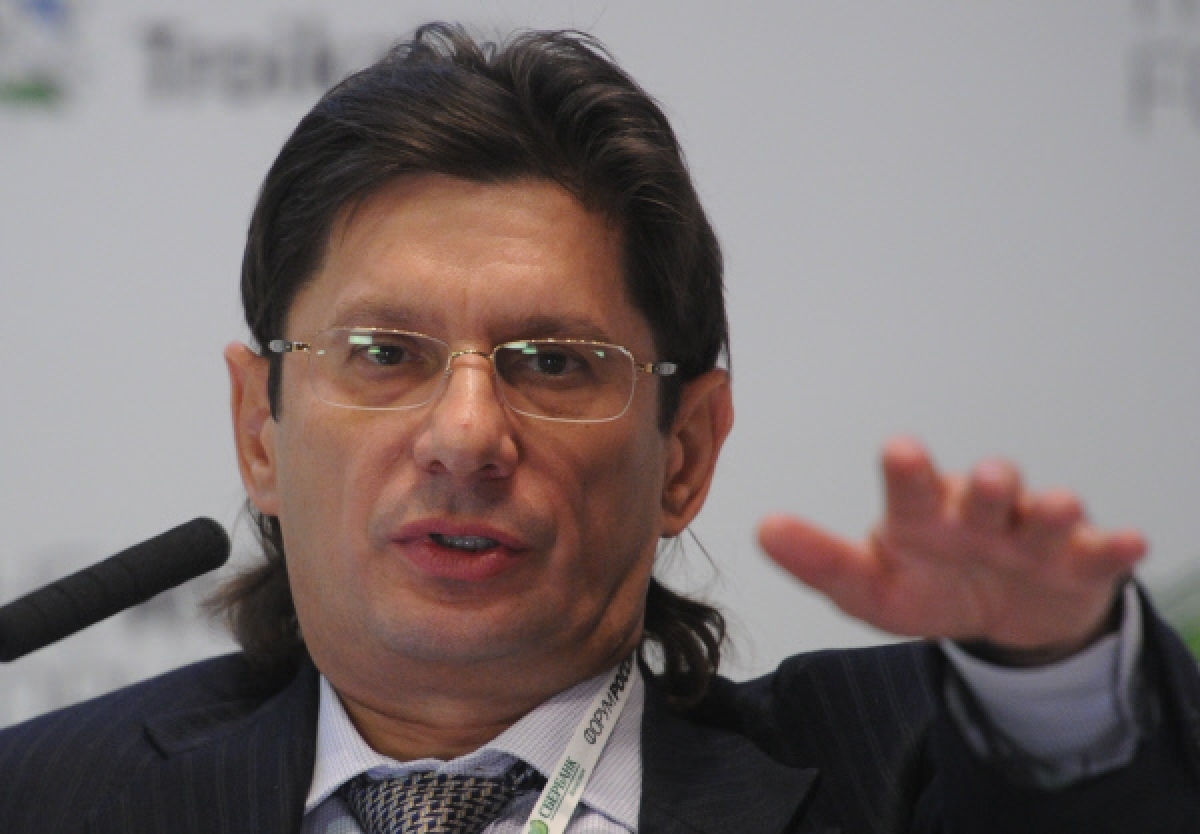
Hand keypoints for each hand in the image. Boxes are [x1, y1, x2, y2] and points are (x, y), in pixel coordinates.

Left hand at [758, 437, 1145, 661]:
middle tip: (987, 478)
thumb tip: (762, 528)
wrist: (1001, 613)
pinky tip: (1127, 543)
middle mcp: (979, 514)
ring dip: (1051, 511)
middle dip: (989, 484)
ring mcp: (1031, 537)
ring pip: (1044, 516)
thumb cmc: (929, 584)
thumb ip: (821, 561)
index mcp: (924, 517)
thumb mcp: (870, 587)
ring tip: (1054, 507)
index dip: (908, 473)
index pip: (911, 492)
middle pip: (986, 493)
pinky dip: (1114, 548)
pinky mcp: (1078, 564)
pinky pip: (1100, 553)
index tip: (900, 448)